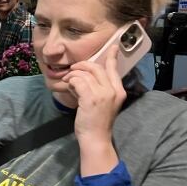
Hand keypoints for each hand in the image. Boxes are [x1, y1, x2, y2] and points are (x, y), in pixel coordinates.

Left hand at [62, 45, 124, 174]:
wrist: (96, 138)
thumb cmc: (97, 123)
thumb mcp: (103, 103)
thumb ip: (97, 89)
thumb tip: (82, 78)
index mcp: (118, 91)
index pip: (114, 69)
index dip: (112, 57)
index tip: (113, 47)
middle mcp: (112, 90)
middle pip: (96, 68)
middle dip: (82, 65)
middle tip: (73, 69)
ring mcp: (102, 94)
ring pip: (85, 74)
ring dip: (73, 75)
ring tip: (68, 82)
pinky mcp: (90, 98)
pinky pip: (78, 81)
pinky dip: (71, 82)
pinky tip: (68, 87)